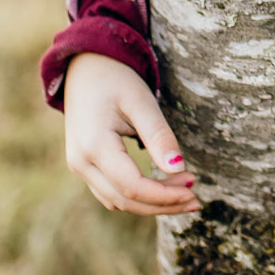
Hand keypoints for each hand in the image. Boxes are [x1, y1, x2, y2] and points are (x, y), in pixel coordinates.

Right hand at [63, 53, 199, 214]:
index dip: (165, 194)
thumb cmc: (116, 81)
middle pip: (125, 200)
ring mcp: (79, 167)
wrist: (85, 68)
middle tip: (195, 198)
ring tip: (185, 197)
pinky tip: (162, 192)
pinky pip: (111, 194)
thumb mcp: (142, 103)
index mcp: (94, 145)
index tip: (193, 186)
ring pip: (117, 202)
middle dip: (162, 204)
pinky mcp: (84, 167)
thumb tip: (179, 168)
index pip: (132, 186)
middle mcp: (81, 162)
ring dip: (151, 205)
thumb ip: (159, 136)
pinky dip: (137, 199)